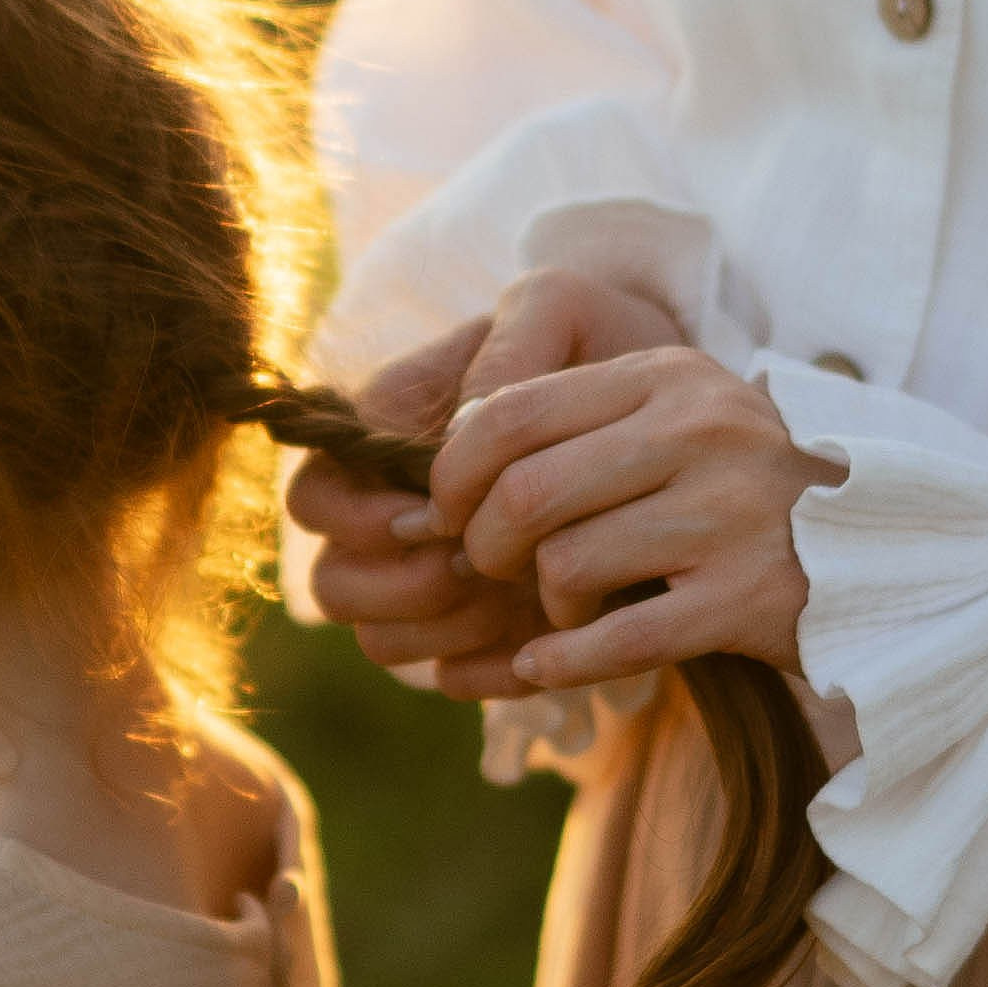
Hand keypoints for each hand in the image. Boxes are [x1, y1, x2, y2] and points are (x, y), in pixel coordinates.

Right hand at [293, 271, 685, 699]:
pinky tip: (541, 645)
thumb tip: (464, 424)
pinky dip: (488, 672)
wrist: (671, 402)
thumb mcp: (564, 309)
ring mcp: (437, 572)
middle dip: (400, 586)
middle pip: (333, 584)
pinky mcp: (487, 621)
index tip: (435, 512)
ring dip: (441, 632)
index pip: (315, 496)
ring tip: (514, 598)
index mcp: (389, 434)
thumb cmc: (602, 340)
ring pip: (380, 639)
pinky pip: (452, 677)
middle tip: (478, 564)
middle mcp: (396, 511)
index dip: (360, 519)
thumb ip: (511, 346)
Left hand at [411, 346, 843, 691]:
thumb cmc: (754, 489)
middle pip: (525, 491)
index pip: (511, 411)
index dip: (453, 472)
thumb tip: (445, 472)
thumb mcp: (681, 421)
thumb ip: (578, 428)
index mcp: (669, 377)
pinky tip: (546, 665)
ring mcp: (730, 514)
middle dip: (483, 545)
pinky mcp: (751, 597)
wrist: (897, 548)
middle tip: (492, 571)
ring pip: (566, 564)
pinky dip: (564, 661)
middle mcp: (700, 432)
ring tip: (565, 610)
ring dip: (543, 605)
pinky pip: (621, 637)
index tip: (448, 512)